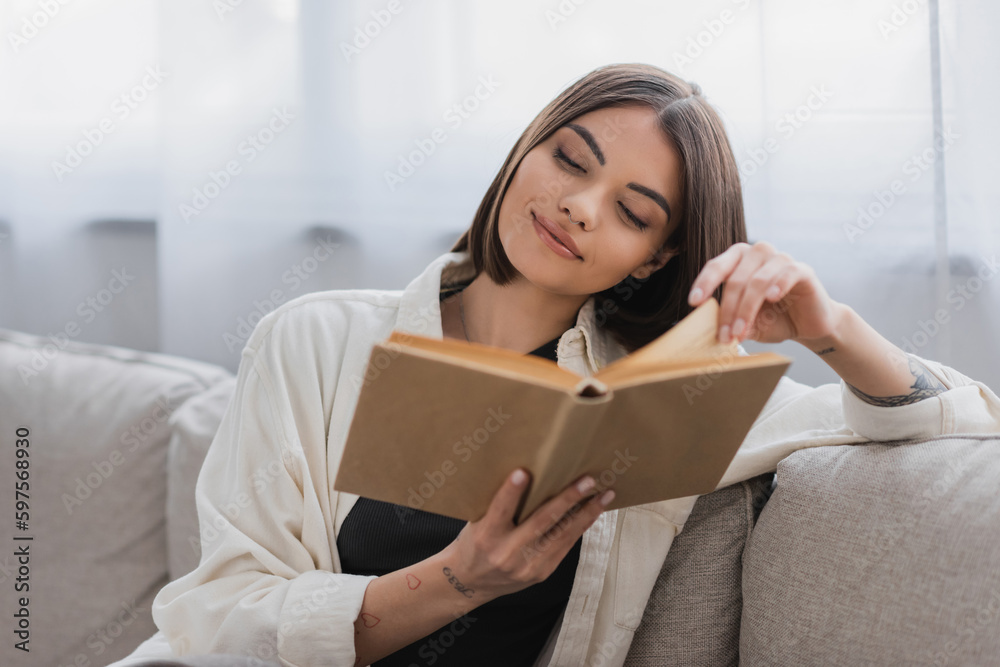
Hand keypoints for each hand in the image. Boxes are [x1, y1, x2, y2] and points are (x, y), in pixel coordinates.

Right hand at [440, 468, 613, 601]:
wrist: (470, 583)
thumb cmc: (475, 544)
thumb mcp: (478, 523)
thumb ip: (499, 506)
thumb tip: (531, 476)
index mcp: (486, 537)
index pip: (500, 511)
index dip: (511, 492)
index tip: (523, 472)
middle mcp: (507, 553)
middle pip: (541, 523)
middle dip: (567, 500)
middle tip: (586, 481)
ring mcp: (527, 566)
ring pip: (561, 535)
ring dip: (586, 513)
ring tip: (603, 495)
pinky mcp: (541, 573)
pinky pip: (565, 546)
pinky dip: (580, 527)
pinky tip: (592, 512)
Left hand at [687, 241, 845, 344]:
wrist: (808, 325)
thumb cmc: (774, 320)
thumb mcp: (745, 324)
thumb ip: (728, 321)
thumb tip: (705, 331)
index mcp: (739, 260)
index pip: (716, 266)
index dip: (704, 283)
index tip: (694, 302)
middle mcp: (758, 254)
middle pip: (736, 278)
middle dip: (727, 310)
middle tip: (723, 335)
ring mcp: (781, 259)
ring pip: (758, 280)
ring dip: (746, 309)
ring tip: (741, 333)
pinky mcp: (803, 270)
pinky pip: (787, 272)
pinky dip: (777, 285)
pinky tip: (772, 299)